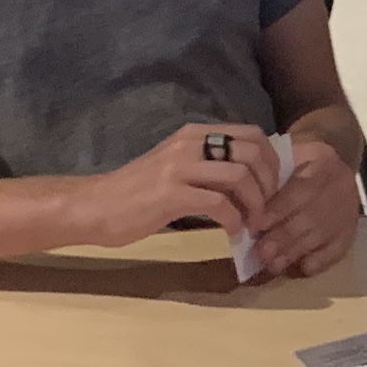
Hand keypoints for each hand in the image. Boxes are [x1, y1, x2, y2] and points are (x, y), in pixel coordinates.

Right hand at [63, 122, 280, 249]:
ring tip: (252, 223)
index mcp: (194, 134)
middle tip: (267, 208)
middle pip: (253, 152)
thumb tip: (248, 181)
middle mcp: (189, 143)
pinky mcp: (171, 194)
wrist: (95, 206)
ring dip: (255, 204)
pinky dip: (234, 220)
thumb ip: (207, 166)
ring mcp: (180, 167)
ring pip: (240, 175)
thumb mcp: (175, 167)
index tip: (272, 188)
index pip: (251, 134)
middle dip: (269, 183)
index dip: (272, 161)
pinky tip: (231, 232)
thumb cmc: (135, 193)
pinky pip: (219, 204)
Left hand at [240, 134, 362, 281]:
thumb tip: (244, 210)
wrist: (331, 170)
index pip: (300, 188)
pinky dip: (316, 262)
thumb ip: (269, 180)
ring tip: (272, 265)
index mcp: (322, 159)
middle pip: (311, 215)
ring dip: (294, 252)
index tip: (254, 225)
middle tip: (261, 253)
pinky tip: (297, 269)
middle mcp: (341, 184)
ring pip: (321, 235)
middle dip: (283, 236)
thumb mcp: (285, 159)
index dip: (277, 209)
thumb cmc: (297, 165)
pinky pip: (335, 251)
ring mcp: (349, 210)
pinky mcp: (351, 232)